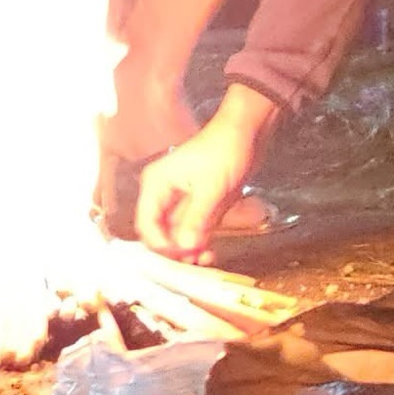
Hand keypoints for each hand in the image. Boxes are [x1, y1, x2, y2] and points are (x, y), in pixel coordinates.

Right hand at [136, 86, 276, 260]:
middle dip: (175, 250)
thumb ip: (195, 219)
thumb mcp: (211, 188)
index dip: (161, 244)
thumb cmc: (225, 150)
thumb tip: (184, 247)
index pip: (146, 224)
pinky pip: (191, 230)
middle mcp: (163, 193)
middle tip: (195, 261)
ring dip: (188, 250)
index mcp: (156, 184)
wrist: (247, 134)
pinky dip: (198, 242)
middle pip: (159, 233)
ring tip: (205, 258)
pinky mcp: (196, 205)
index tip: (180, 256)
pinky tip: (209, 251)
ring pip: (176, 235)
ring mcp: (180, 200)